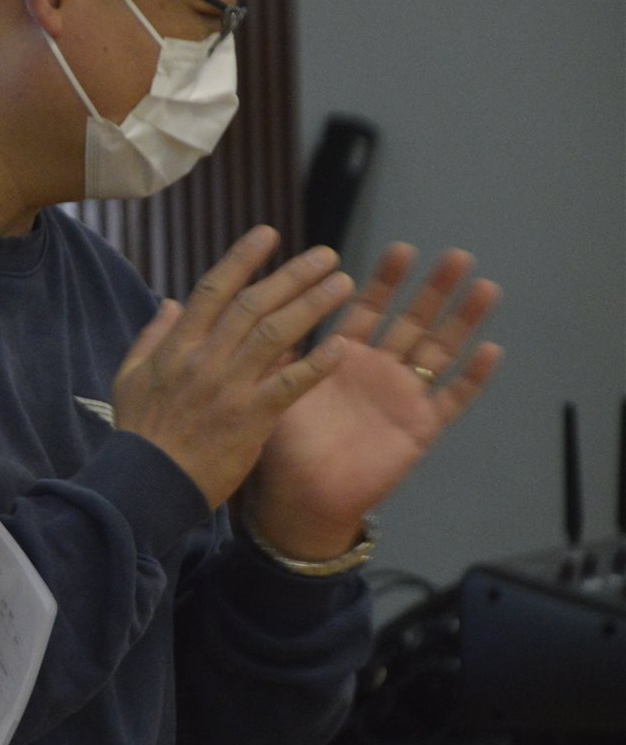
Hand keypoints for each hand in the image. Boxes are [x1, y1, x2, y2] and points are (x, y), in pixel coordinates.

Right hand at [111, 226, 353, 509]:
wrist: (148, 483)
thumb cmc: (139, 431)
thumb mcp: (129, 376)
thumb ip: (152, 336)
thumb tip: (173, 302)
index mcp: (176, 346)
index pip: (213, 289)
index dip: (243, 258)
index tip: (269, 234)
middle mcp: (205, 359)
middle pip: (254, 304)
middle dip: (292, 274)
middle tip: (326, 254)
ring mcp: (229, 387)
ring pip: (276, 334)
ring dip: (312, 305)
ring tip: (342, 283)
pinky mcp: (251, 419)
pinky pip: (289, 385)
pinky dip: (316, 364)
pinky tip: (340, 346)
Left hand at [251, 245, 502, 558]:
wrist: (300, 496)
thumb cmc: (284, 442)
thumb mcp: (276, 385)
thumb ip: (277, 347)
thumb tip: (253, 302)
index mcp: (343, 356)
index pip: (367, 308)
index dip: (384, 281)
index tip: (399, 249)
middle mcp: (378, 370)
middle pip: (411, 320)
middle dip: (432, 288)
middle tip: (455, 255)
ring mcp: (403, 396)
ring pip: (440, 350)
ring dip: (462, 320)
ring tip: (483, 285)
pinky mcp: (420, 427)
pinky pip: (452, 398)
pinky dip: (473, 376)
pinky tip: (491, 350)